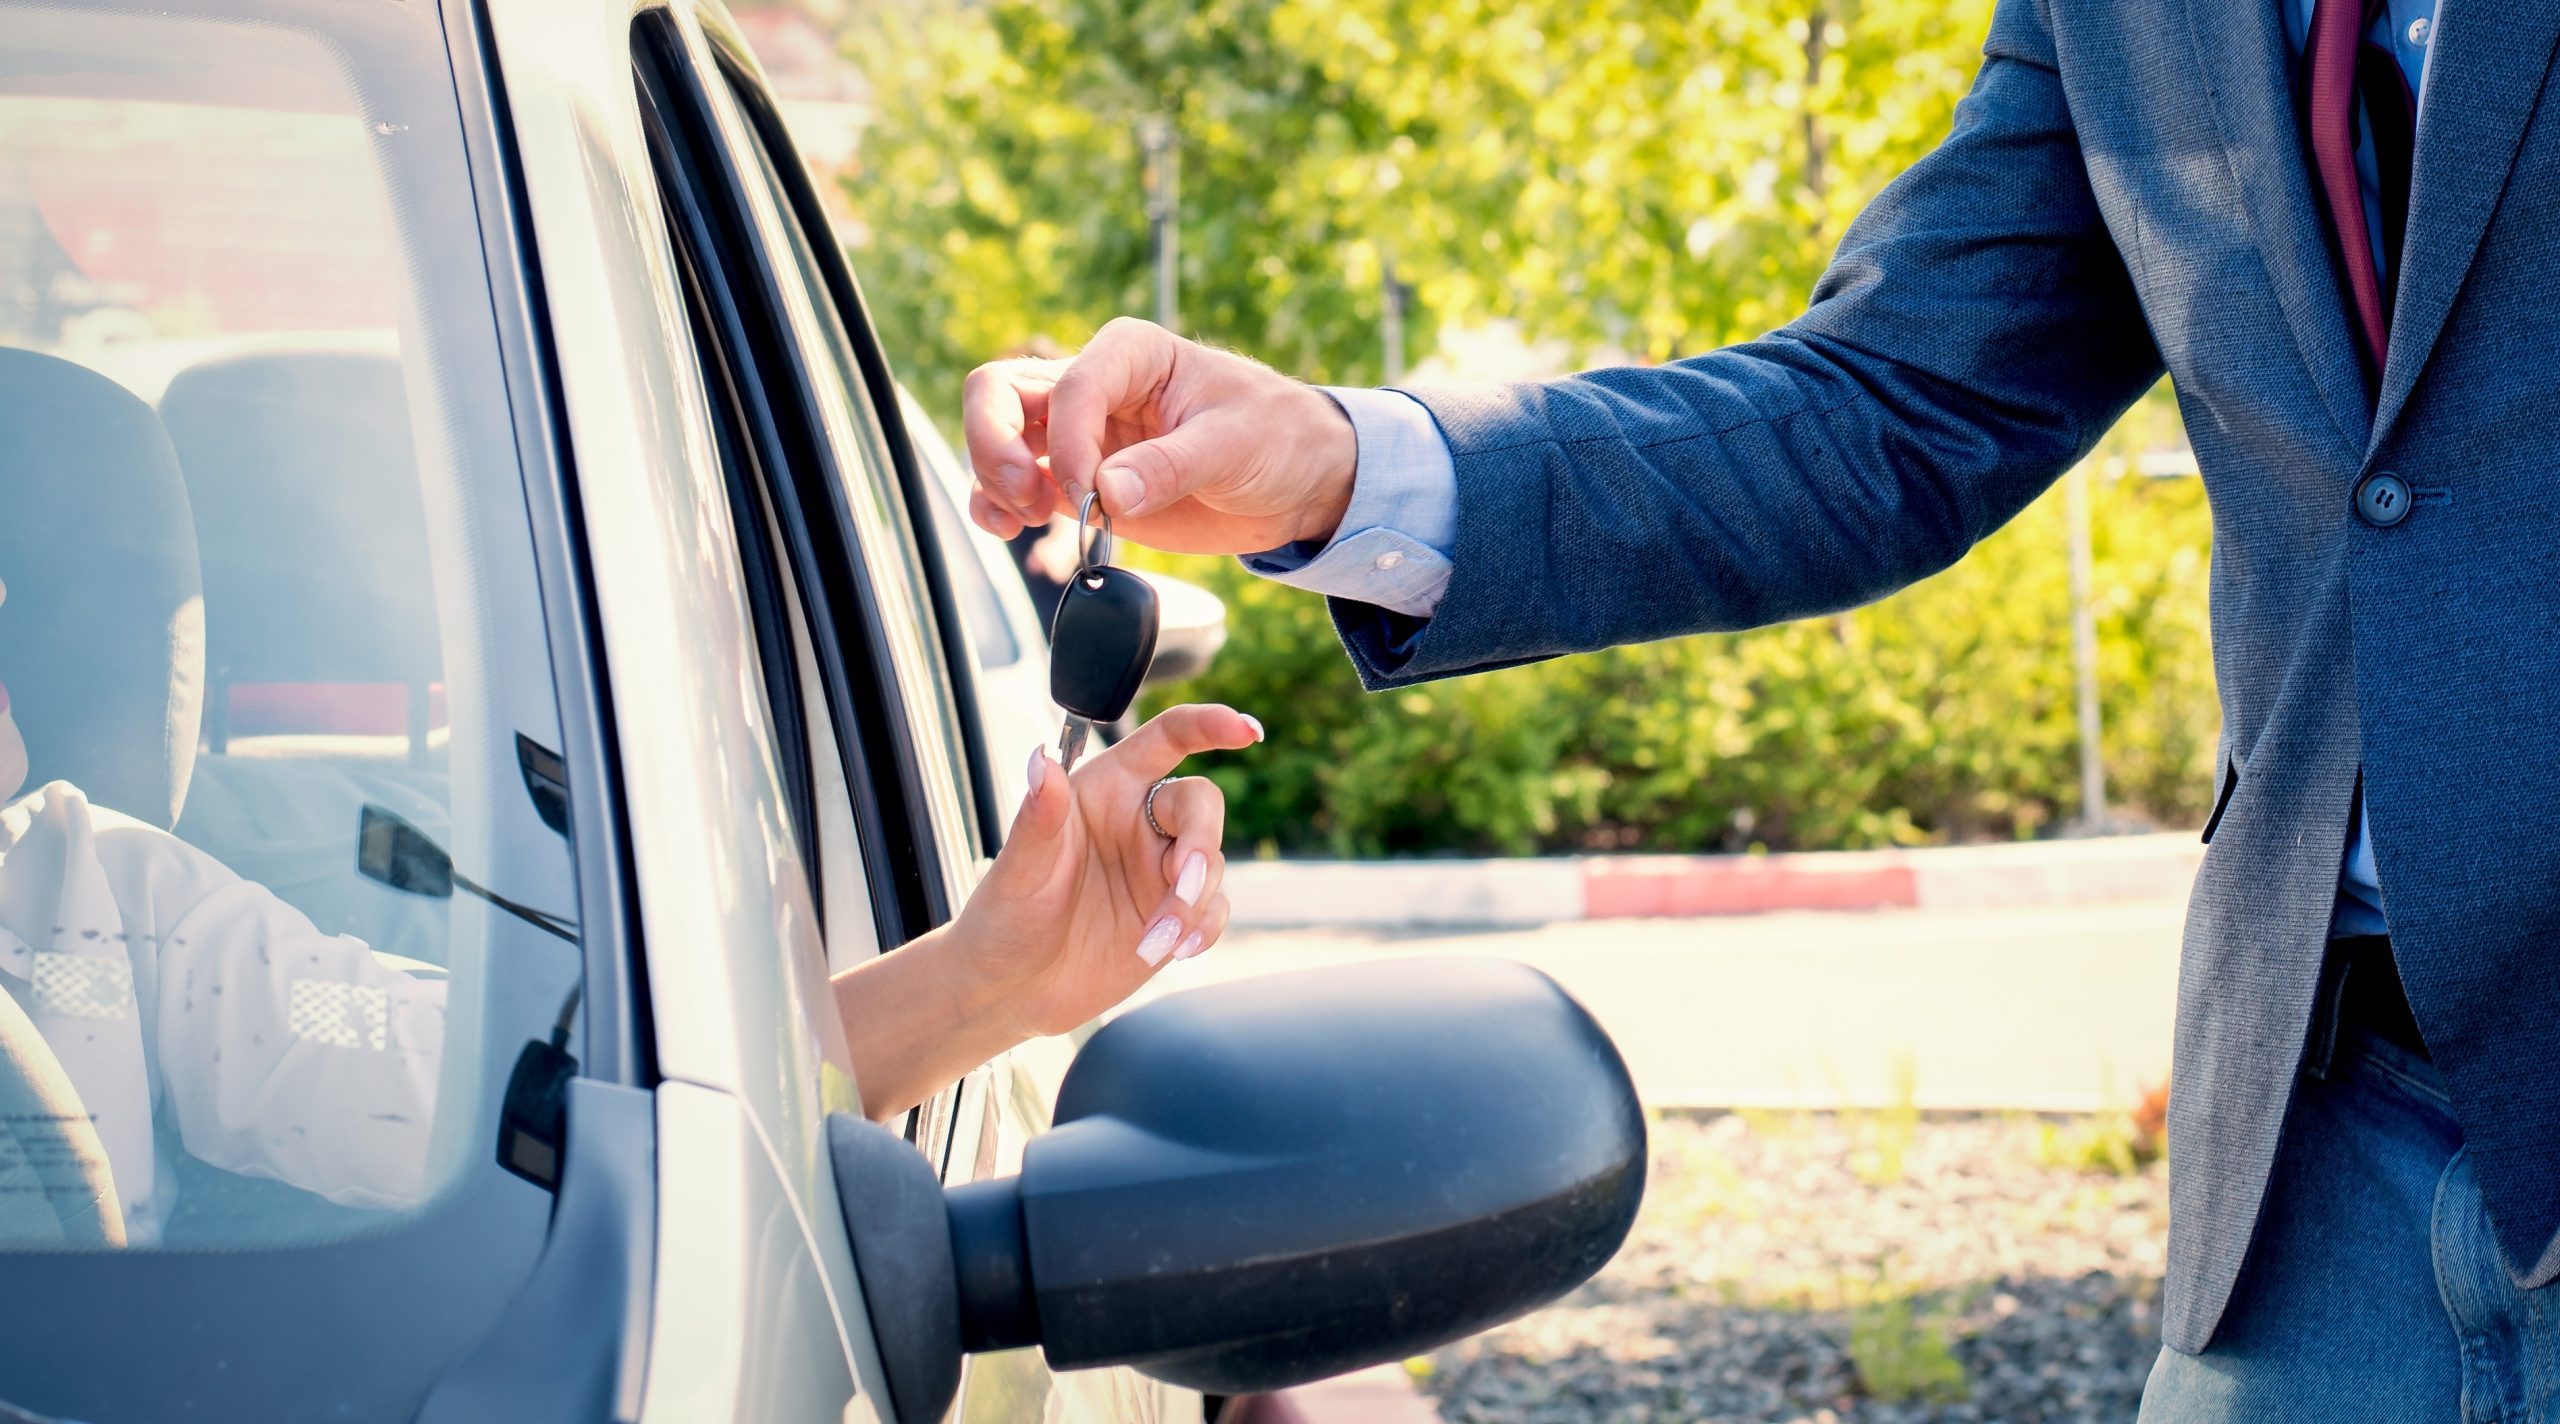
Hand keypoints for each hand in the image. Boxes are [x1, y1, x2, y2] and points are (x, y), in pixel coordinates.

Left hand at [832, 703, 1262, 1117]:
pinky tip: (1175, 950)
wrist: (1012, 991)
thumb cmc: (1004, 919)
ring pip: (1213, 863)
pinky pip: (1215, 908)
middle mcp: (1138, 820)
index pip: (1165, 739)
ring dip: (1193, 902)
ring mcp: (1159, 868)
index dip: (1208, 725)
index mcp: (1103, 789)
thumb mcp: (1019, 870)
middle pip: (1201, 804)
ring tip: (1155, 941)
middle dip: (1203, 844)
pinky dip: (1204, 928)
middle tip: (1183, 884)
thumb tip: (1042, 760)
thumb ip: (1039, 816)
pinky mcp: (1175, 912)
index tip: (1244, 730)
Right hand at [963, 318, 1360, 555]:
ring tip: (1024, 520)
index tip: (1091, 494)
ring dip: (992, 480)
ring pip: (997, 438)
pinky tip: (1014, 530)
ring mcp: (1078, 434)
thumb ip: (1170, 466)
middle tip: (1027, 496)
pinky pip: (1015, 487)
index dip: (1068, 442)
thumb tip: (1107, 492)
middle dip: (995, 444)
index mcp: (1130, 353)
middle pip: (1000, 392)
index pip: (1069, 386)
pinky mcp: (1077, 481)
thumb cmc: (1275, 437)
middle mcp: (1093, 385)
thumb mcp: (1234, 445)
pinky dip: (999, 508)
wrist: (1296, 481)